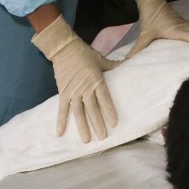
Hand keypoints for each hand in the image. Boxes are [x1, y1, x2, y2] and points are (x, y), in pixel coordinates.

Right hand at [31, 14, 120, 142]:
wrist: (64, 48)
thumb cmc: (84, 53)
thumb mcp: (101, 59)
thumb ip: (114, 66)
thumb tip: (128, 63)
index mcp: (96, 80)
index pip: (105, 98)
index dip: (109, 111)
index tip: (114, 123)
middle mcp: (85, 88)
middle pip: (92, 109)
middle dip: (98, 124)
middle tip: (103, 137)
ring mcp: (73, 92)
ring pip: (78, 112)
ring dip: (82, 127)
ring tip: (86, 140)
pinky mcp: (63, 93)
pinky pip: (62, 109)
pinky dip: (60, 121)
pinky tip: (60, 133)